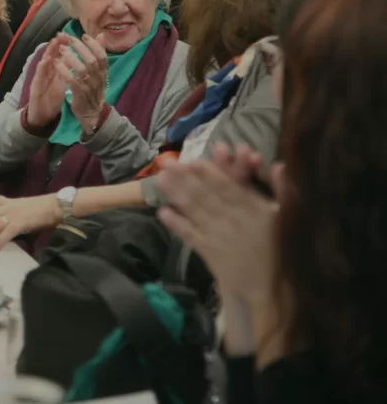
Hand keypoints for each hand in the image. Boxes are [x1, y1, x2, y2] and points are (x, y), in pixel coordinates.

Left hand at [0, 193, 63, 249]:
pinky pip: (8, 233)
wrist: (54, 205)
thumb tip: (3, 224)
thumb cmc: (41, 208)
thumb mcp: (21, 208)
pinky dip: (1, 241)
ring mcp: (13, 215)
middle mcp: (7, 208)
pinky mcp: (21, 223)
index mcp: (7, 202)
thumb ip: (11, 215)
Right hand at [25, 38, 67, 128]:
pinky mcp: (35, 88)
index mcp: (54, 72)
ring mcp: (39, 80)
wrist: (41, 116)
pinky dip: (40, 69)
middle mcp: (46, 73)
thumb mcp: (62, 82)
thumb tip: (77, 57)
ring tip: (54, 42)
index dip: (64, 45)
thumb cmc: (51, 98)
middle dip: (56, 44)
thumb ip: (68, 69)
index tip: (71, 35)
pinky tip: (44, 61)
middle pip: (51, 56)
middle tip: (62, 33)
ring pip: (43, 63)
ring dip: (48, 52)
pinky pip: (38, 78)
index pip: (59, 56)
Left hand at [55, 33, 107, 134]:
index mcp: (104, 72)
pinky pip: (72, 80)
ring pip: (81, 69)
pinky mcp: (80, 94)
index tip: (83, 36)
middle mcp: (98, 78)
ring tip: (61, 49)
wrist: (92, 114)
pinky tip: (57, 63)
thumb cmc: (94, 91)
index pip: (102, 56)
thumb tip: (101, 35)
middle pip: (91, 60)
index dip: (93, 45)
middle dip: (79, 47)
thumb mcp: (99, 73)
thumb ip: (99, 54)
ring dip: (70, 57)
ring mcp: (89, 86)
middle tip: (68, 39)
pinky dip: (64, 70)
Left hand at [156, 152, 282, 304]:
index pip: (229, 187)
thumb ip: (283, 190)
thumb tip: (279, 165)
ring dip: (176, 195)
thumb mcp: (288, 217)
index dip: (210, 174)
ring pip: (195, 211)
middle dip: (185, 179)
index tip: (193, 160)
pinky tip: (162, 212)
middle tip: (166, 164)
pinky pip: (190, 235)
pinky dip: (176, 224)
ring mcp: (219, 236)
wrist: (267, 289)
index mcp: (255, 209)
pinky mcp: (208, 251)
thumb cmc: (278, 249)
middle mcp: (234, 220)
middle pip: (206, 196)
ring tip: (160, 180)